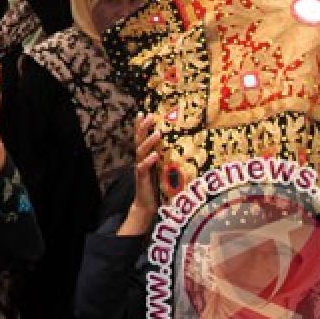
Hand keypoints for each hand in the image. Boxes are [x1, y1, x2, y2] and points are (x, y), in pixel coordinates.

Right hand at [119, 113, 162, 236]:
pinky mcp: (142, 178)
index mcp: (145, 156)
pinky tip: (154, 155)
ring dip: (149, 141)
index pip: (141, 137)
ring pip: (141, 151)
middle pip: (139, 140)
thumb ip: (165, 158)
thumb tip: (180, 147)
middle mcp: (141, 159)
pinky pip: (144, 167)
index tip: (144, 112)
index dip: (141, 125)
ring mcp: (140, 168)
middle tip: (149, 116)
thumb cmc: (157, 187)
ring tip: (157, 133)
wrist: (146, 206)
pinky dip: (148, 161)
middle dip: (143, 127)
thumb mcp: (162, 169)